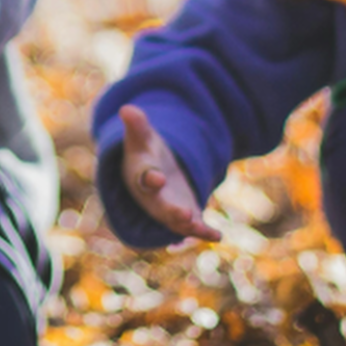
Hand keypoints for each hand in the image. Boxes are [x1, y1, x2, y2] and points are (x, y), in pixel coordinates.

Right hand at [119, 104, 220, 242]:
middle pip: (161, 207)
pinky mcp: (185, 214)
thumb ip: (137, 125)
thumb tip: (127, 109)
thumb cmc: (145, 152)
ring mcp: (169, 209)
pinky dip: (204, 233)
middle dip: (172, 212)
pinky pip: (193, 227)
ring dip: (188, 226)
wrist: (150, 174)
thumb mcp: (141, 137)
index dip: (151, 178)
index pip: (144, 177)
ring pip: (177, 222)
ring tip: (201, 228)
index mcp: (141, 176)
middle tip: (184, 215)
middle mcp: (153, 198)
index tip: (157, 177)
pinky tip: (218, 236)